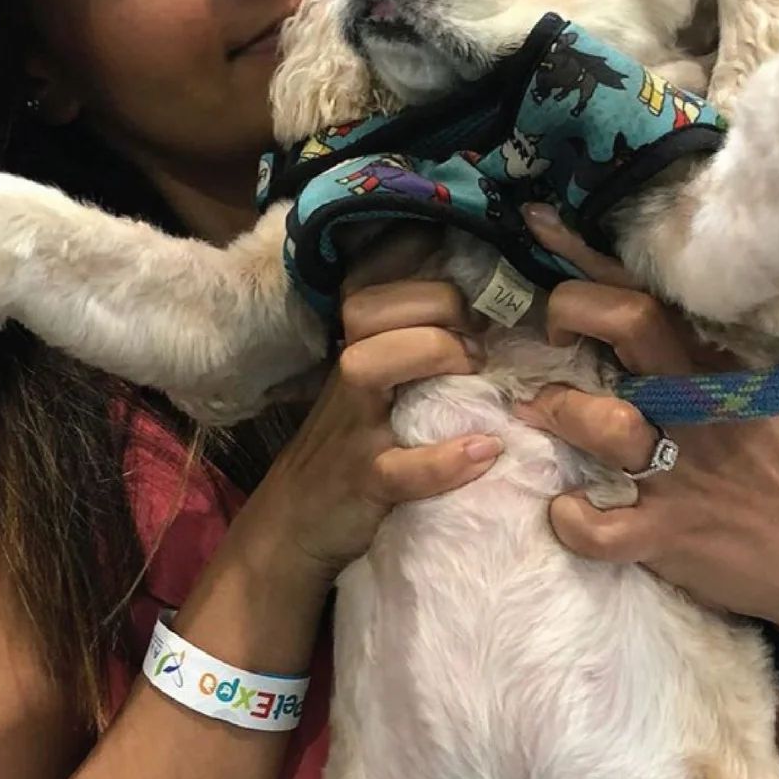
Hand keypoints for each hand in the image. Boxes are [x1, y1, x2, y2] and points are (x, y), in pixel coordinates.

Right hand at [238, 277, 500, 584]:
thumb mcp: (370, 383)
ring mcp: (349, 429)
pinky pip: (401, 468)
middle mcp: (346, 376)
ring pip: (372, 365)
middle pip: (371, 307)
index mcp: (354, 346)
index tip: (473, 269)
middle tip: (480, 340)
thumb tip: (484, 302)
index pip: (371, 275)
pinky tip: (484, 450)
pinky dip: (446, 460)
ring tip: (478, 372)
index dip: (421, 253)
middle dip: (439, 303)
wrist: (294, 525)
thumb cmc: (350, 446)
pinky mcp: (361, 483)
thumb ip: (407, 341)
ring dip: (433, 353)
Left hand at [512, 208, 778, 638]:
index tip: (539, 222)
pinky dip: (573, 521)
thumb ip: (688, 363)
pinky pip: (603, 525)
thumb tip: (618, 323)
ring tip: (540, 414)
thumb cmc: (768, 474)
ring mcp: (682, 468)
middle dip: (570, 313)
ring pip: (607, 420)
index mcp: (712, 366)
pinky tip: (565, 513)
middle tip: (550, 338)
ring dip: (561, 412)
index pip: (648, 292)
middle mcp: (696, 404)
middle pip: (630, 323)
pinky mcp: (670, 531)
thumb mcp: (743, 400)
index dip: (588, 257)